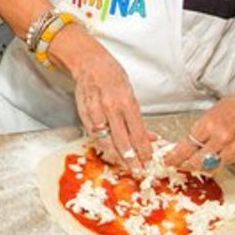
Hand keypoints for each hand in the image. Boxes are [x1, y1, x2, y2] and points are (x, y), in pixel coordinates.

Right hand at [62, 34, 152, 174]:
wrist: (89, 63)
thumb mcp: (131, 94)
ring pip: (106, 140)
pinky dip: (102, 143)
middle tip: (137, 171)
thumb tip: (151, 137)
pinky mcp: (84, 113)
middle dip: (131, 159)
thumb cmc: (113, 76)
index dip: (144, 150)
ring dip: (116, 155)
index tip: (148, 161)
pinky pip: (94, 134)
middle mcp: (111, 107)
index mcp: (127, 101)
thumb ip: (138, 118)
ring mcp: (96, 111)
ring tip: (124, 164)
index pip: (138, 132)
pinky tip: (108, 150)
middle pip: (123, 140)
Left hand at [163, 86, 234, 171]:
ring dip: (198, 167)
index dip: (175, 156)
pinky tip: (207, 161)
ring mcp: (231, 148)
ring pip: (209, 166)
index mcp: (208, 125)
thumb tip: (184, 145)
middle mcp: (220, 138)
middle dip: (184, 165)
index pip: (186, 147)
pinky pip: (221, 164)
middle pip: (196, 161)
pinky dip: (212, 164)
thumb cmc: (233, 107)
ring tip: (190, 164)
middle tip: (176, 165)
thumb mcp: (209, 114)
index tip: (168, 160)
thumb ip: (198, 131)